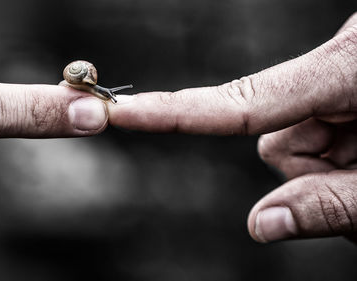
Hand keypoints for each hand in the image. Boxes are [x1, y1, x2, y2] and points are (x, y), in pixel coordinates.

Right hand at [107, 13, 356, 242]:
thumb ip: (328, 205)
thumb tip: (259, 226)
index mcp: (351, 67)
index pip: (244, 100)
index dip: (176, 111)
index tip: (122, 112)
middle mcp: (335, 60)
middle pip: (271, 131)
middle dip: (307, 170)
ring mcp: (334, 71)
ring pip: (287, 137)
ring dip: (321, 167)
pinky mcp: (337, 83)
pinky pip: (306, 130)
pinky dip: (330, 157)